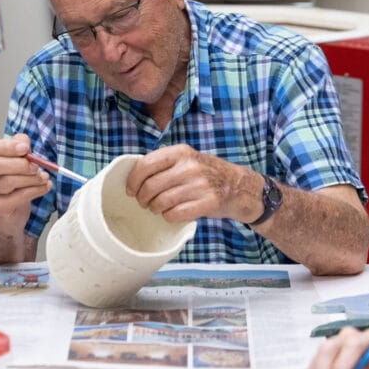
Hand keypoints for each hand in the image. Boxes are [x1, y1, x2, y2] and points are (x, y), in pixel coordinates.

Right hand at [0, 135, 51, 225]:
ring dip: (31, 178)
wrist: (11, 206)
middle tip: (35, 165)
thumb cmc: (13, 175)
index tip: (25, 148)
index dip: (6, 147)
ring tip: (44, 176)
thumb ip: (20, 144)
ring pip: (7, 182)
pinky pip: (18, 197)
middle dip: (19, 164)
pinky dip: (35, 190)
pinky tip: (45, 186)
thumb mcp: (16, 155)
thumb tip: (24, 143)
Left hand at [124, 144, 257, 222]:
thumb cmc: (206, 173)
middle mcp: (189, 166)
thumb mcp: (187, 158)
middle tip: (144, 202)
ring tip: (158, 208)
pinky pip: (174, 214)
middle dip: (142, 198)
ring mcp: (199, 185)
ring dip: (155, 209)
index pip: (145, 165)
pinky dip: (169, 216)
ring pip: (160, 202)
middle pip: (150, 187)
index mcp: (180, 152)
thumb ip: (164, 163)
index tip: (130, 190)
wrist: (238, 186)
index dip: (133, 180)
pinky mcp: (206, 203)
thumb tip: (134, 175)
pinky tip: (173, 213)